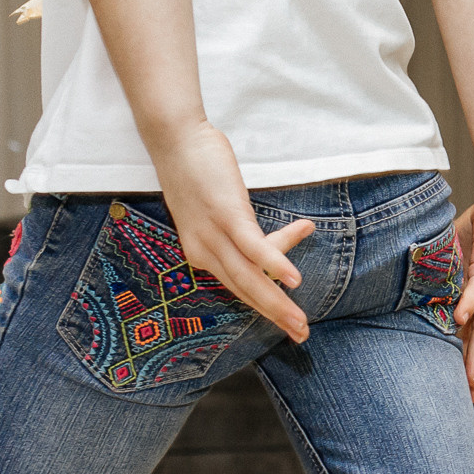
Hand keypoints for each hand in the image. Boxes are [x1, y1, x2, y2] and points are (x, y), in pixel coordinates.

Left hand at [149, 122, 314, 340]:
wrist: (172, 137)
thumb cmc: (196, 169)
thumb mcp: (218, 206)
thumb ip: (239, 226)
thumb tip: (271, 237)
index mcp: (201, 252)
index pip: (242, 282)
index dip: (267, 301)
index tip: (290, 313)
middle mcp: (204, 250)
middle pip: (245, 290)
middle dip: (274, 315)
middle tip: (300, 335)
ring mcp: (215, 233)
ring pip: (250, 276)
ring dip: (277, 302)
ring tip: (300, 321)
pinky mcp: (226, 213)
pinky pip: (253, 246)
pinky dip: (275, 264)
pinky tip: (295, 280)